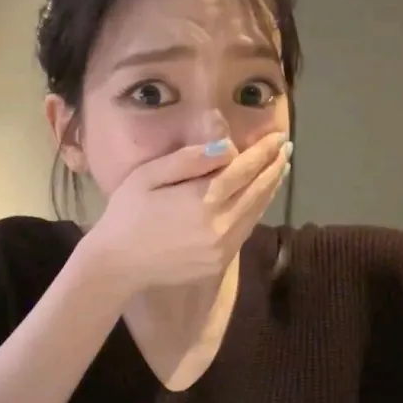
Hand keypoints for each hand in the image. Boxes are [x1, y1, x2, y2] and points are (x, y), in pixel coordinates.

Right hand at [86, 132, 290, 290]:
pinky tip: (261, 197)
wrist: (117, 265)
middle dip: (274, 167)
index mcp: (201, 199)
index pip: (243, 169)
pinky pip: (247, 230)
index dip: (262, 152)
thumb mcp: (148, 176)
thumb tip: (226, 147)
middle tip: (286, 149)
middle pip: (257, 190)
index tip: (277, 137)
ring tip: (280, 168)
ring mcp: (222, 247)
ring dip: (270, 188)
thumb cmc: (127, 213)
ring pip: (256, 212)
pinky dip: (258, 210)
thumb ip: (188, 159)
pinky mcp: (220, 262)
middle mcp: (219, 225)